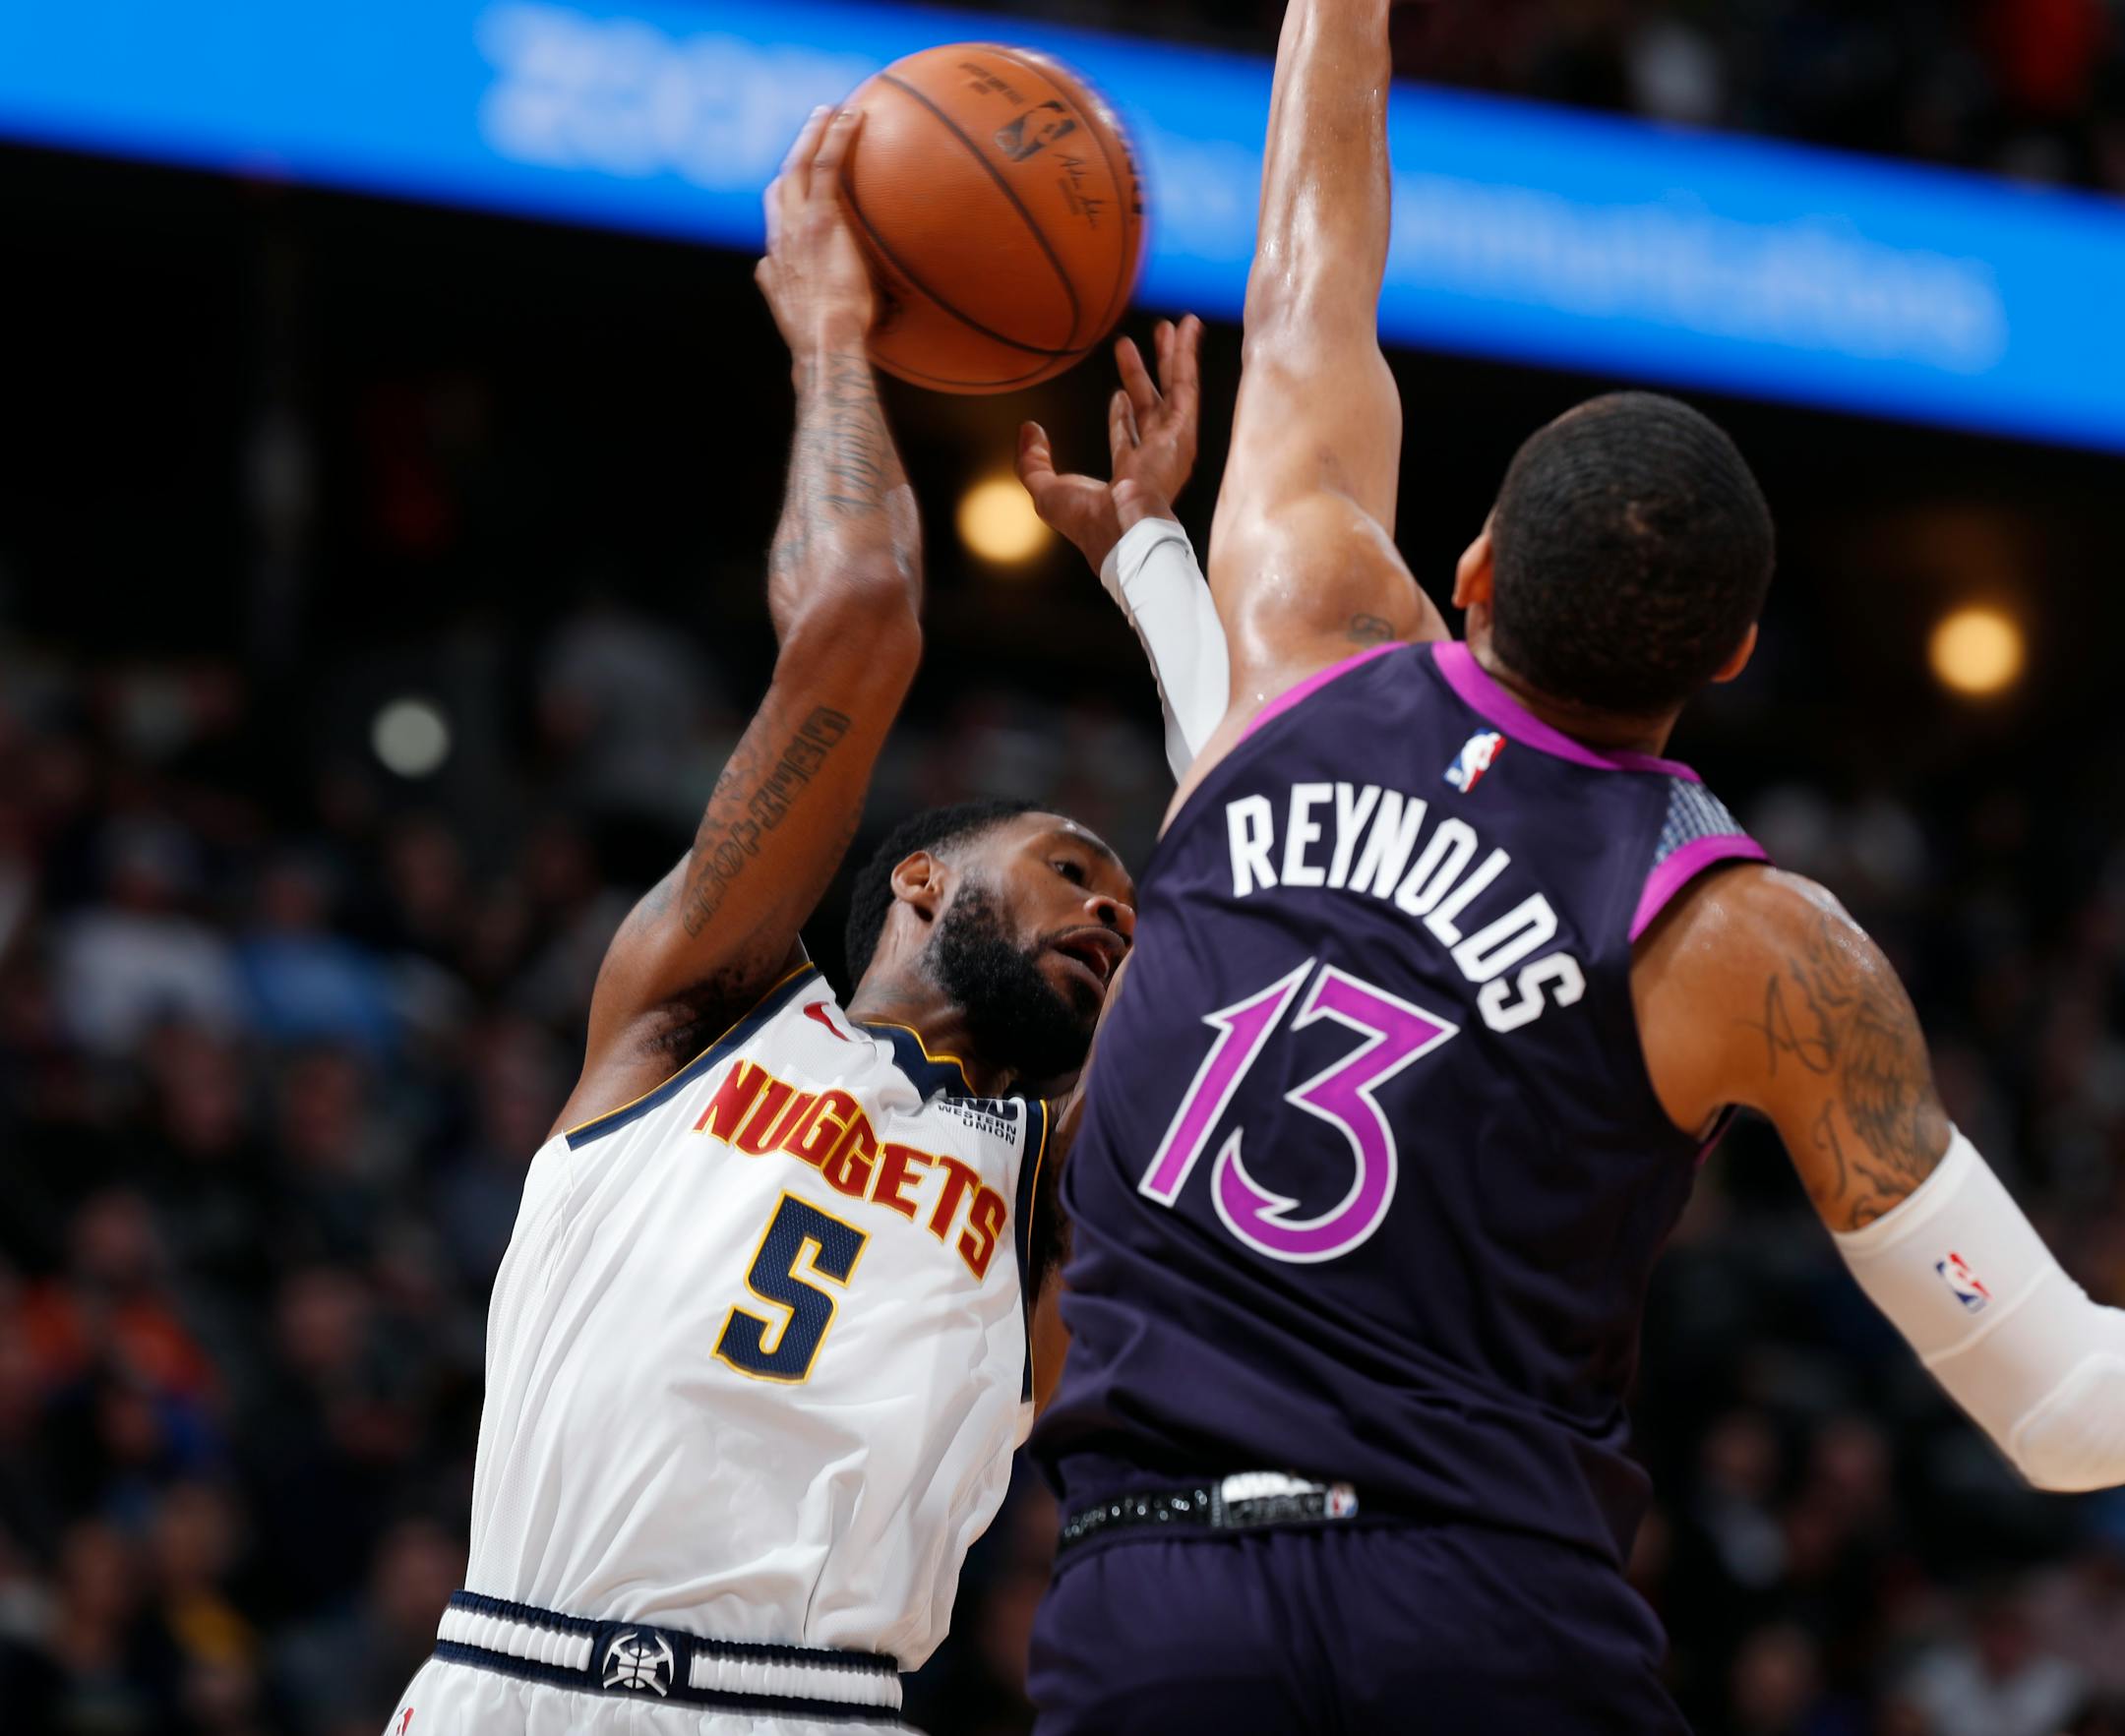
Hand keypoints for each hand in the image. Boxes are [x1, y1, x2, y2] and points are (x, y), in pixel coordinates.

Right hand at [756, 106, 874, 352]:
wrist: (826, 344)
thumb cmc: (823, 342)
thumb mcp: (795, 316)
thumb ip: (779, 290)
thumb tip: (769, 275)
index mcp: (776, 257)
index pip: (776, 210)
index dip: (786, 188)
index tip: (799, 172)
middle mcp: (781, 234)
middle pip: (784, 179)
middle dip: (798, 149)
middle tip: (815, 126)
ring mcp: (799, 224)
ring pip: (801, 164)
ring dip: (815, 133)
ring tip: (833, 111)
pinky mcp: (821, 219)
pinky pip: (828, 167)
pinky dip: (836, 137)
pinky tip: (853, 117)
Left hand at [1018, 314, 1202, 570]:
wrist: (1119, 528)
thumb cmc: (1086, 521)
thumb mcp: (1045, 490)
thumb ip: (1032, 461)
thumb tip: (1028, 430)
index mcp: (1128, 474)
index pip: (1128, 437)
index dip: (1123, 414)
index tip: (1118, 391)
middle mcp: (1153, 457)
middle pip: (1153, 407)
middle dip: (1150, 375)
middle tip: (1148, 350)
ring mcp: (1170, 445)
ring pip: (1173, 390)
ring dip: (1173, 357)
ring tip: (1173, 327)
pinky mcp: (1182, 432)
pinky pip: (1185, 385)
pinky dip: (1187, 356)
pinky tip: (1187, 331)